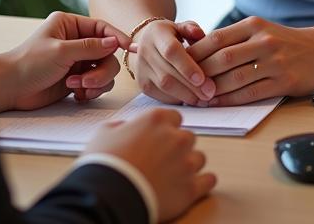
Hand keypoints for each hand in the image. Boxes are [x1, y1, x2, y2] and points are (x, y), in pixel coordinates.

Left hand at [0, 11, 130, 111]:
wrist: (11, 88)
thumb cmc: (30, 63)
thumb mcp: (62, 51)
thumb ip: (91, 47)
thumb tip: (115, 41)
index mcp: (70, 25)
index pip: (102, 28)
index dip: (118, 37)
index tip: (131, 48)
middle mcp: (75, 41)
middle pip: (106, 53)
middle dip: (101, 70)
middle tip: (87, 81)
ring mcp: (76, 61)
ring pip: (103, 70)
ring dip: (95, 81)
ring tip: (76, 87)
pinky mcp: (75, 79)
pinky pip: (95, 84)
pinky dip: (90, 90)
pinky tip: (76, 94)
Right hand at [84, 108, 215, 220]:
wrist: (109, 195)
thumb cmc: (106, 163)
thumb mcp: (105, 132)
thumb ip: (121, 126)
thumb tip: (125, 129)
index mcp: (157, 120)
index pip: (174, 117)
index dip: (166, 128)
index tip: (161, 137)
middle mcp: (176, 138)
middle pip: (187, 137)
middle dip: (178, 146)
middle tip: (164, 158)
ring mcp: (186, 163)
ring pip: (199, 158)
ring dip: (189, 164)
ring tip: (174, 175)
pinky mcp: (190, 189)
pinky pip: (208, 180)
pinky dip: (203, 182)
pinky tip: (195, 184)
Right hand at [129, 19, 216, 104]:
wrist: (147, 43)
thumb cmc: (171, 35)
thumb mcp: (181, 27)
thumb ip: (191, 29)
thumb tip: (201, 34)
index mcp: (156, 33)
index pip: (171, 51)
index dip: (186, 66)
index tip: (202, 78)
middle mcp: (145, 51)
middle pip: (168, 73)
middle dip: (191, 86)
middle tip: (210, 93)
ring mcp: (141, 69)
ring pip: (164, 87)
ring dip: (186, 95)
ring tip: (204, 99)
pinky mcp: (143, 84)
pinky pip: (161, 96)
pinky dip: (178, 100)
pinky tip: (193, 100)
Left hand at [188, 16, 313, 105]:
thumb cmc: (288, 42)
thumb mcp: (262, 30)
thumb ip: (236, 38)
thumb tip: (201, 52)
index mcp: (254, 25)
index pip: (216, 38)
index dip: (195, 53)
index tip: (179, 64)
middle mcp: (263, 40)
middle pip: (221, 58)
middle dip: (199, 74)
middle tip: (183, 85)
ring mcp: (274, 61)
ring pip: (234, 77)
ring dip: (212, 90)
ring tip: (197, 98)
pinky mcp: (284, 81)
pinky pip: (251, 93)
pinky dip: (231, 100)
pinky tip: (218, 104)